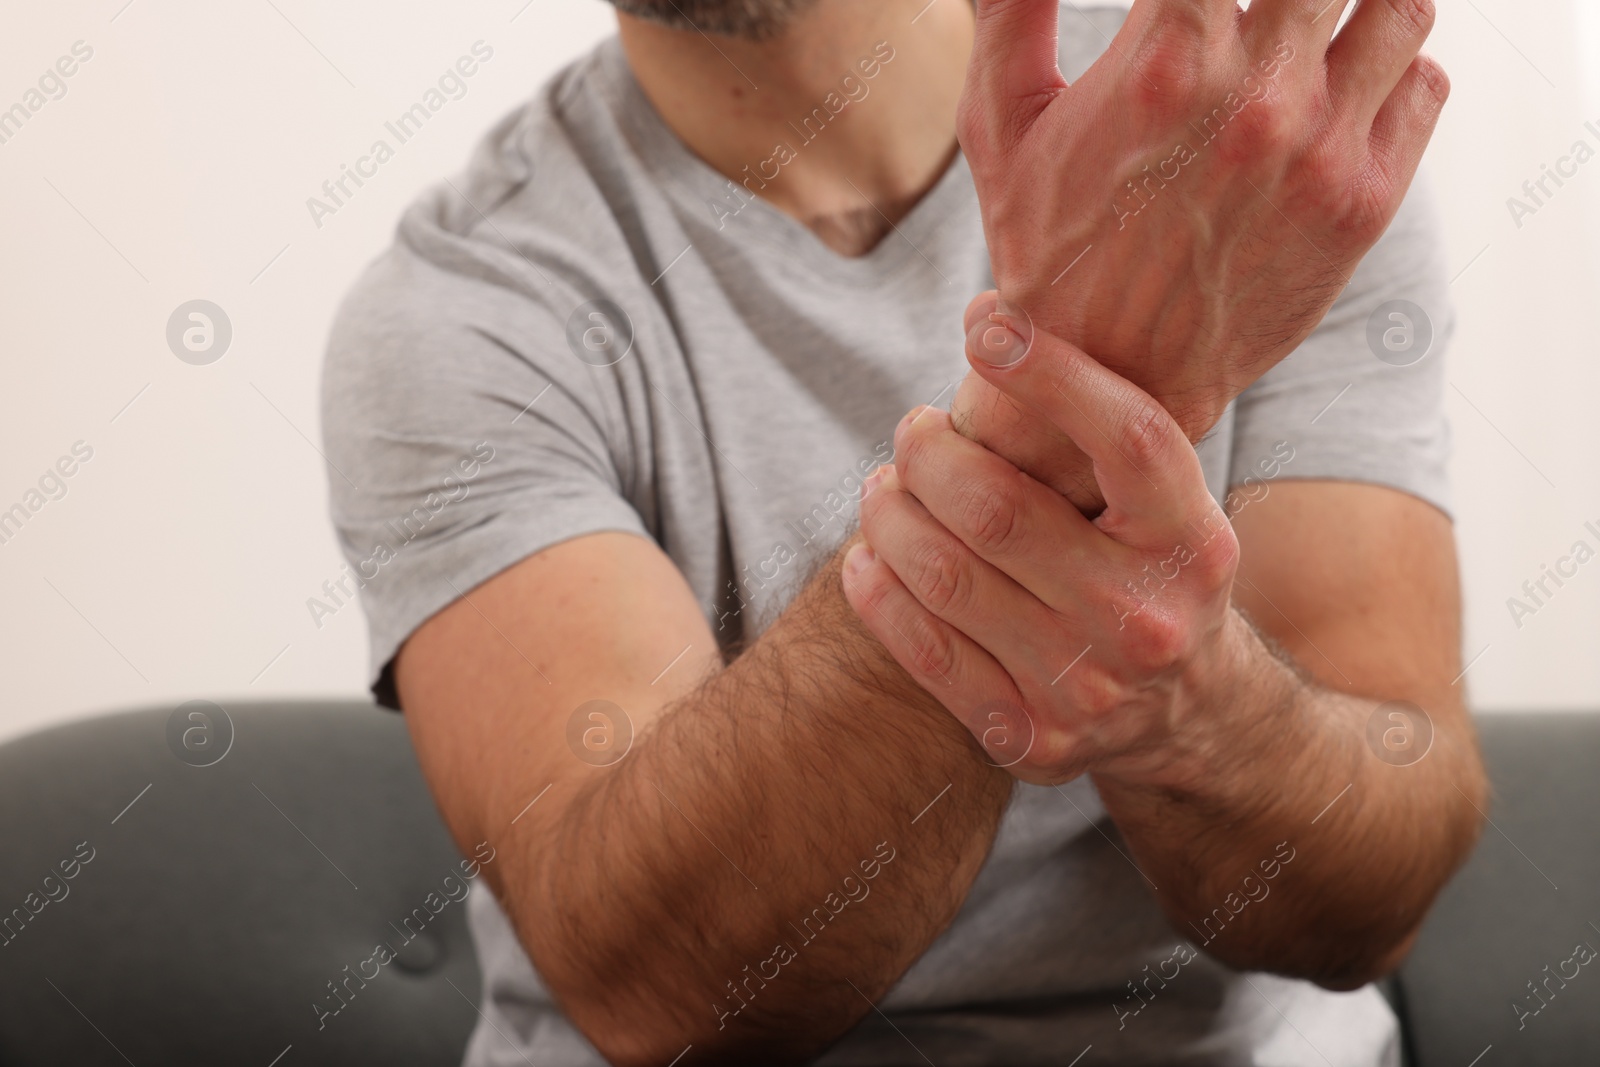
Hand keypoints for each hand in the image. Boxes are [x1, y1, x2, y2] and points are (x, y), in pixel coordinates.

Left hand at [842, 317, 1245, 785]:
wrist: (1192, 719)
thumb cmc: (1154, 575)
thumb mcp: (1167, 507)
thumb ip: (1101, 435)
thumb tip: (993, 319)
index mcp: (1194, 542)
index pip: (1127, 438)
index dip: (1049, 374)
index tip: (986, 325)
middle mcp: (1147, 617)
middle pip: (998, 509)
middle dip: (928, 453)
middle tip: (912, 430)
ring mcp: (1087, 687)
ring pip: (945, 576)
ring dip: (888, 516)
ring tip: (882, 489)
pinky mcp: (1033, 739)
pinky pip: (924, 652)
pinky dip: (878, 593)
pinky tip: (867, 558)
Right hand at [953, 0, 1448, 501]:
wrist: (1106, 378)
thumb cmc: (1048, 246)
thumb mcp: (1000, 124)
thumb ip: (1009, 12)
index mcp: (1165, 63)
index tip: (1196, 3)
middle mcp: (1257, 100)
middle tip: (1255, 19)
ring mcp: (1322, 151)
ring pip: (1396, 3)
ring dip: (1354, 7)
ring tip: (1313, 27)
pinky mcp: (1365, 202)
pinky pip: (1425, 82)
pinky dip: (1393, 68)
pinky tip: (1340, 87)